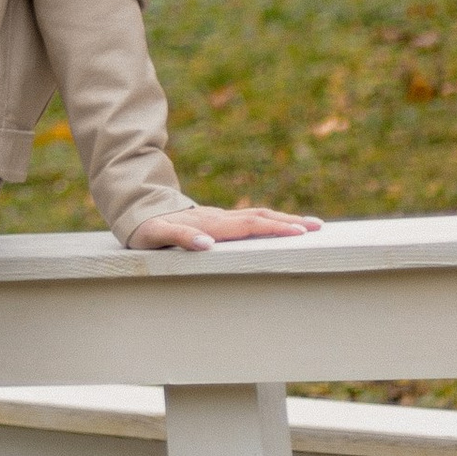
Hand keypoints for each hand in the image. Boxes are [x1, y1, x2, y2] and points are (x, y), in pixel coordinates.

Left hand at [129, 202, 322, 253]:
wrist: (138, 211)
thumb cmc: (146, 230)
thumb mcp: (155, 236)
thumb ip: (179, 238)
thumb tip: (207, 244)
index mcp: (210, 224)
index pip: (248, 226)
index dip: (273, 228)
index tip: (298, 232)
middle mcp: (219, 218)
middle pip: (260, 217)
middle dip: (289, 222)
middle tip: (318, 227)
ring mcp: (221, 217)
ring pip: (258, 216)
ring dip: (283, 219)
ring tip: (310, 225)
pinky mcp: (220, 220)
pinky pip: (250, 220)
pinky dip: (270, 221)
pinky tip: (282, 226)